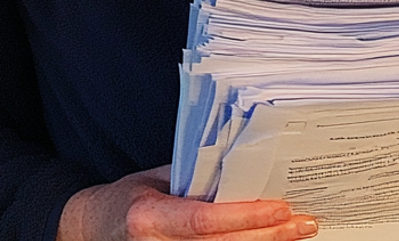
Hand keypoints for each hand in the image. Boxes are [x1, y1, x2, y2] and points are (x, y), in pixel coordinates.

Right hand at [57, 164, 318, 240]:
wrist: (93, 232)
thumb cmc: (128, 199)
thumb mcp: (157, 180)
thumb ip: (196, 177)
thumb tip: (244, 163)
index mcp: (149, 218)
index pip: (204, 220)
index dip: (245, 217)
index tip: (281, 207)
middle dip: (270, 237)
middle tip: (305, 222)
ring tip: (298, 232)